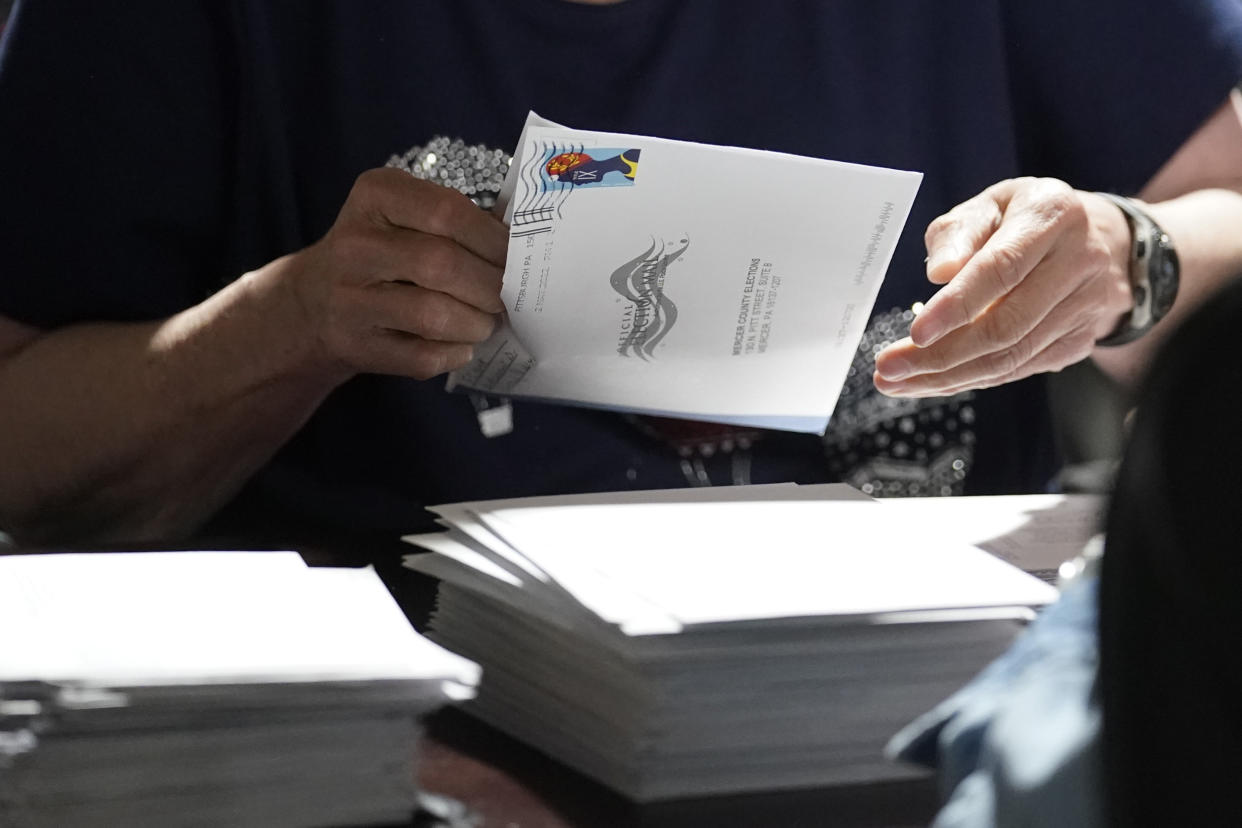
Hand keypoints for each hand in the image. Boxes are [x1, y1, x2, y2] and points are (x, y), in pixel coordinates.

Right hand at [283, 167, 507, 380]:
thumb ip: (460, 222)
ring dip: (476, 324)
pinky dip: (454, 354)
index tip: (517, 256)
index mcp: (375, 196)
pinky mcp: (354, 346)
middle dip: (491, 286)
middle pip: (443, 265)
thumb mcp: (407, 217)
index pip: (448, 211)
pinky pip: (421, 357)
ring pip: (433, 315)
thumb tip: (526, 243)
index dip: (493, 239)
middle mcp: (355, 244)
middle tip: (508, 297)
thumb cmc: (383, 253)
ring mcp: (349, 299)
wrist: (313, 304)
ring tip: (486, 322)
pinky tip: (460, 345)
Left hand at [873, 178, 1131, 396]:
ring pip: (1011, 358)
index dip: (957, 305)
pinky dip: (969, 380)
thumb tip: (939, 274)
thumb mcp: (988, 205)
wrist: (1098, 240)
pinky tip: (930, 382)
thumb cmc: (1023, 218)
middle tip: (889, 369)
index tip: (915, 334)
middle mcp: (1079, 261)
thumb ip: (958, 233)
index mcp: (1052, 215)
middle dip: (940, 355)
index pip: (1002, 269)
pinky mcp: (1079, 341)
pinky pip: (1018, 370)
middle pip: (1006, 325)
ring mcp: (1084, 307)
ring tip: (897, 381)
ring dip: (947, 377)